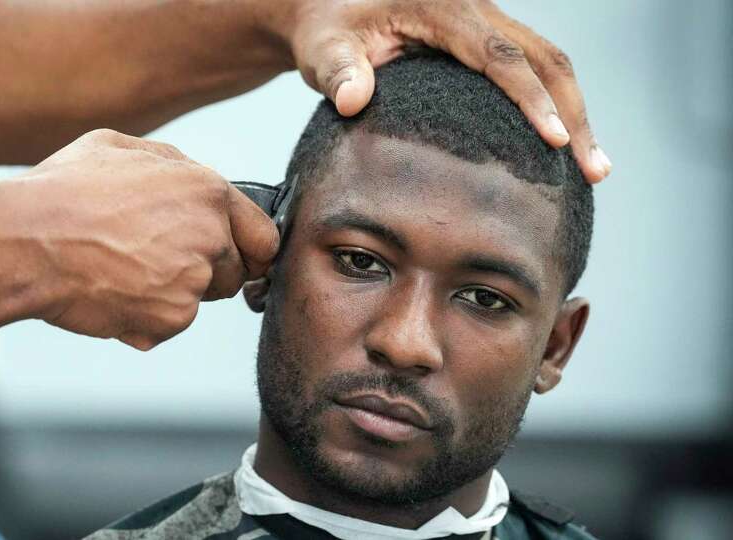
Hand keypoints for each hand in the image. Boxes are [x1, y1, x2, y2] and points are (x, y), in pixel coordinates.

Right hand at [0, 130, 278, 349]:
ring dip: (174, 294)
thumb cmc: (63, 191)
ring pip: (200, 298)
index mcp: (207, 191)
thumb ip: (170, 164)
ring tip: (124, 272)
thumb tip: (189, 176)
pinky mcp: (171, 318)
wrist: (24, 241)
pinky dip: (146, 319)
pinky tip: (110, 294)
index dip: (248, 249)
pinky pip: (170, 325)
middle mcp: (210, 235)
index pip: (262, 235)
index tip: (236, 259)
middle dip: (204, 271)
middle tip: (153, 261)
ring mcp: (193, 280)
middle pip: (233, 271)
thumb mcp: (118, 148)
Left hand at [261, 0, 610, 182]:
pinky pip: (532, 68)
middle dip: (574, 112)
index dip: (530, 98)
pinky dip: (554, 104)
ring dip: (575, 110)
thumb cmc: (325, 28)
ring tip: (594, 167)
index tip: (553, 141)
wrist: (328, 7)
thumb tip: (352, 100)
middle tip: (594, 169)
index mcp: (442, 6)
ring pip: (549, 61)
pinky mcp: (486, 40)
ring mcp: (485, 22)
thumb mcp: (322, 48)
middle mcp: (474, 8)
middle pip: (544, 56)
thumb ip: (336, 70)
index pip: (499, 55)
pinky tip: (563, 146)